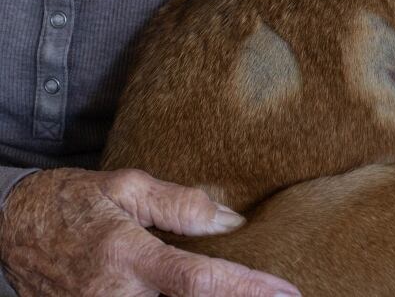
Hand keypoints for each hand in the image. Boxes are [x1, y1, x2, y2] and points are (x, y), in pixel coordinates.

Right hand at [0, 169, 299, 296]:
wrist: (9, 229)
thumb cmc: (71, 203)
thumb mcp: (125, 188)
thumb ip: (180, 204)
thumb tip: (230, 220)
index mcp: (127, 257)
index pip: (199, 281)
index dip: (247, 290)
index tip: (287, 293)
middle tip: (274, 293)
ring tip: (244, 290)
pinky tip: (203, 294)